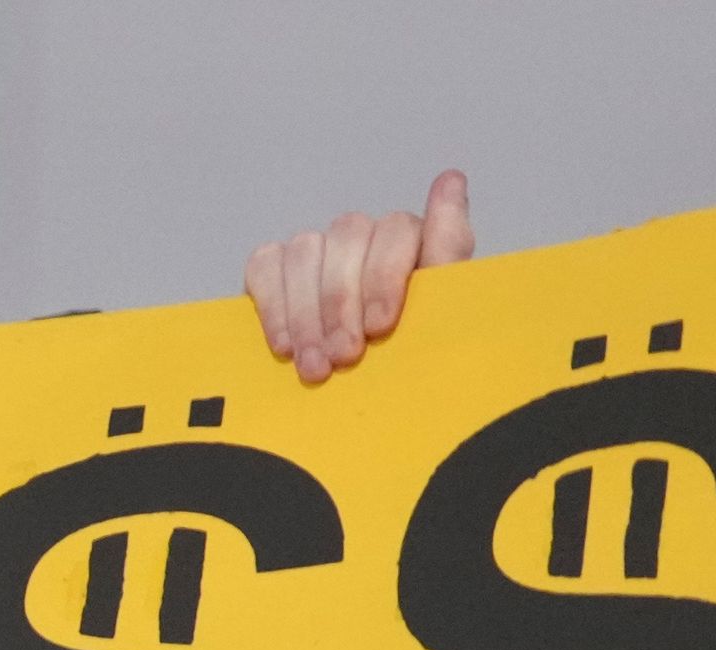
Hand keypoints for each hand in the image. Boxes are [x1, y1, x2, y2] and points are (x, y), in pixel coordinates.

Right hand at [245, 171, 471, 382]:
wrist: (376, 406)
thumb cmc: (411, 359)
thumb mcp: (442, 312)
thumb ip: (449, 246)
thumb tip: (451, 179)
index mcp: (411, 241)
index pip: (397, 229)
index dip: (385, 275)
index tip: (380, 328)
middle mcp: (363, 236)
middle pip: (347, 237)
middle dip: (343, 303)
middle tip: (344, 357)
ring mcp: (318, 250)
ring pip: (305, 251)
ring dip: (308, 314)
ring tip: (315, 365)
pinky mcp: (276, 270)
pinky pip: (264, 266)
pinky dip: (272, 307)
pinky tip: (285, 346)